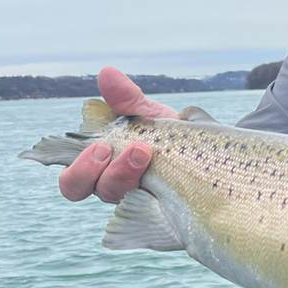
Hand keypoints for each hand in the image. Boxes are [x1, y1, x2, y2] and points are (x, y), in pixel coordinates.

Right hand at [58, 66, 177, 202]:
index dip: (79, 168)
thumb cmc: (173, 135)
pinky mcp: (164, 212)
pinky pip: (152, 215)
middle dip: (95, 171)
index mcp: (103, 168)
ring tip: (144, 151)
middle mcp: (115, 188)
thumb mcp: (150, 114)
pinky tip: (169, 182)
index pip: (74, 180)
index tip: (102, 145)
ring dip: (125, 175)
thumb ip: (127, 98)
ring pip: (118, 200)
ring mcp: (139, 201)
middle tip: (119, 148)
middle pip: (86, 193)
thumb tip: (107, 72)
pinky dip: (156, 199)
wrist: (213, 156)